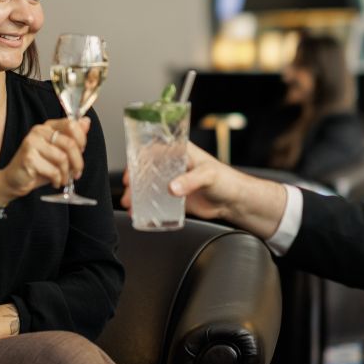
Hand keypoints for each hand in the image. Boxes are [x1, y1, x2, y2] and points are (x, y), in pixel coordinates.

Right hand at [0, 117, 87, 198]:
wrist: (15, 180)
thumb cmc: (38, 166)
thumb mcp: (59, 152)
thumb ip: (73, 137)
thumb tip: (86, 122)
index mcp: (48, 126)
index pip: (71, 124)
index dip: (82, 140)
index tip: (82, 152)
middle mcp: (39, 131)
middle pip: (70, 143)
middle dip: (77, 162)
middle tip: (77, 173)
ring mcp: (32, 143)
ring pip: (62, 158)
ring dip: (66, 173)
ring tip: (63, 179)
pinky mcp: (29, 158)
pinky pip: (53, 170)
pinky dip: (57, 179)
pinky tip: (54, 182)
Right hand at [123, 142, 288, 236]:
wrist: (235, 200)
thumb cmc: (226, 179)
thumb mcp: (207, 175)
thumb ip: (190, 181)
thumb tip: (172, 188)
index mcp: (180, 152)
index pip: (153, 150)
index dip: (138, 160)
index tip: (130, 172)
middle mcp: (173, 165)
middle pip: (147, 170)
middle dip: (134, 181)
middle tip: (128, 192)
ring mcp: (174, 182)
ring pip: (150, 186)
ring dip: (138, 195)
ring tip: (130, 205)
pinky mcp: (176, 198)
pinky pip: (158, 201)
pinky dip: (147, 207)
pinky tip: (140, 213)